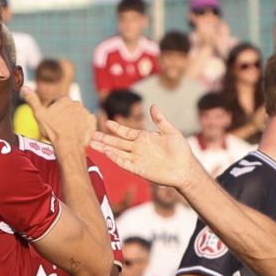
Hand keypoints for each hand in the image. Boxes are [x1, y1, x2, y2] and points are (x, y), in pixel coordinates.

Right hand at [25, 86, 93, 151]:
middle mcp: (77, 103)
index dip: (53, 113)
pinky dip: (83, 126)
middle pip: (68, 109)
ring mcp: (86, 112)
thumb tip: (23, 87)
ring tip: (67, 131)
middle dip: (64, 116)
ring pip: (77, 115)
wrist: (68, 145)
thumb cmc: (53, 131)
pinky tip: (76, 132)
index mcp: (64, 100)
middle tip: (59, 128)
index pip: (57, 104)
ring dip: (74, 121)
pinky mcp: (92, 122)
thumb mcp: (39, 114)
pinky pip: (87, 122)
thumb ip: (32, 100)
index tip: (51, 122)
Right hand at [89, 105, 205, 186]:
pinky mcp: (138, 169)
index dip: (116, 128)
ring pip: (116, 152)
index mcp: (144, 138)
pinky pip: (123, 162)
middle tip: (90, 134)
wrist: (185, 169)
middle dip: (104, 138)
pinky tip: (106, 153)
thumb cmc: (180, 150)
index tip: (107, 122)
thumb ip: (160, 120)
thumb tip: (153, 106)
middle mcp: (138, 148)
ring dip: (104, 148)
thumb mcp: (170, 131)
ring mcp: (137, 159)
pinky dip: (115, 158)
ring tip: (92, 144)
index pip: (126, 132)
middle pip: (117, 142)